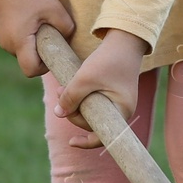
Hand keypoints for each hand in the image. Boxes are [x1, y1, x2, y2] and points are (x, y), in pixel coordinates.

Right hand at [0, 0, 75, 76]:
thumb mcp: (54, 8)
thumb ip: (66, 27)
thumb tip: (68, 38)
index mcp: (19, 41)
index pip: (30, 70)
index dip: (43, 68)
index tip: (51, 53)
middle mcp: (6, 44)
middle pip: (26, 60)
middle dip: (39, 52)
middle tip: (48, 33)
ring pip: (20, 50)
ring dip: (31, 43)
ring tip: (37, 23)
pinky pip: (13, 41)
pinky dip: (22, 36)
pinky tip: (27, 19)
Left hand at [55, 29, 148, 149]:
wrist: (124, 40)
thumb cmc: (108, 60)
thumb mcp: (84, 78)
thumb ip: (70, 97)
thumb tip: (58, 113)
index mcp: (121, 110)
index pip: (104, 135)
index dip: (86, 141)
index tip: (70, 142)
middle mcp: (122, 110)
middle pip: (92, 122)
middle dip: (74, 110)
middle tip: (61, 91)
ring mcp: (118, 102)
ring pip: (91, 111)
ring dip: (75, 102)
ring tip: (63, 87)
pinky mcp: (112, 94)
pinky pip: (94, 103)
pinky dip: (82, 97)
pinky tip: (72, 87)